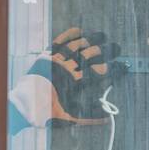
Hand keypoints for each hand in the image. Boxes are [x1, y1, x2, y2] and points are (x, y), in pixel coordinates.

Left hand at [10, 27, 124, 128]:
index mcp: (77, 83)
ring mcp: (57, 59)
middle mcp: (69, 68)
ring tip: (102, 35)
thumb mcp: (70, 118)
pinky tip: (80, 31)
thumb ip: (90, 118)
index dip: (115, 68)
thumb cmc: (48, 113)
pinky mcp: (47, 55)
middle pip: (93, 54)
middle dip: (108, 50)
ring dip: (92, 38)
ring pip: (79, 44)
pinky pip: (60, 41)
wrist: (25, 105)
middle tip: (117, 48)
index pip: (102, 72)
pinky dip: (71, 34)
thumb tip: (107, 119)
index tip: (123, 66)